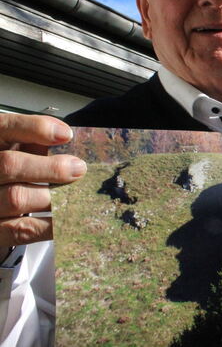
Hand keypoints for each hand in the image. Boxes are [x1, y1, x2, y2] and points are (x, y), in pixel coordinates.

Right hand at [0, 114, 85, 250]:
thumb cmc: (5, 179)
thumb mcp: (12, 154)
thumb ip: (30, 145)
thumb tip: (63, 138)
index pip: (4, 128)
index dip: (34, 128)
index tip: (66, 134)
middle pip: (10, 164)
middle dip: (50, 167)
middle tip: (78, 169)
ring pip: (17, 198)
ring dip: (52, 196)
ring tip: (74, 196)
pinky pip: (21, 229)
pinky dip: (51, 224)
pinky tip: (69, 218)